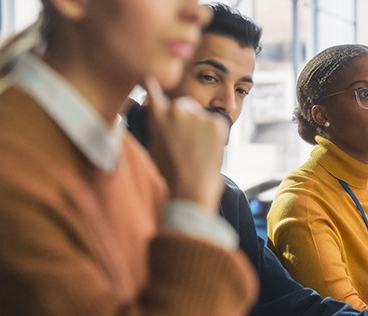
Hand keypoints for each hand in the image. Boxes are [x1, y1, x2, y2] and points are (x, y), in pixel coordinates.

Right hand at [143, 77, 228, 213]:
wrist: (191, 190)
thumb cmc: (170, 174)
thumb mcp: (155, 145)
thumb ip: (158, 124)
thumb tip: (160, 114)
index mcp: (158, 116)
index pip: (152, 86)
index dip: (152, 79)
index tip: (151, 74)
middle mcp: (176, 110)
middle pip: (185, 105)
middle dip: (186, 117)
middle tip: (187, 142)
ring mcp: (198, 115)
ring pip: (202, 116)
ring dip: (201, 128)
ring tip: (196, 151)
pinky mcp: (216, 123)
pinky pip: (216, 124)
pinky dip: (215, 135)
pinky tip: (208, 151)